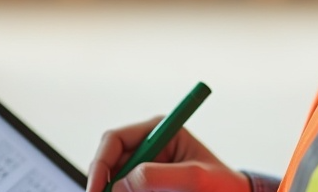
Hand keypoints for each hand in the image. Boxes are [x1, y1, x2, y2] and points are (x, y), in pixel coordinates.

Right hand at [87, 116, 249, 191]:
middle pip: (109, 164)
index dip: (100, 163)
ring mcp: (146, 168)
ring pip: (116, 184)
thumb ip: (158, 177)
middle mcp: (147, 147)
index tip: (96, 189)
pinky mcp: (146, 187)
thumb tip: (120, 183)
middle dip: (106, 185)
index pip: (115, 140)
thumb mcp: (194, 179)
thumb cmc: (221, 185)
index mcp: (158, 131)